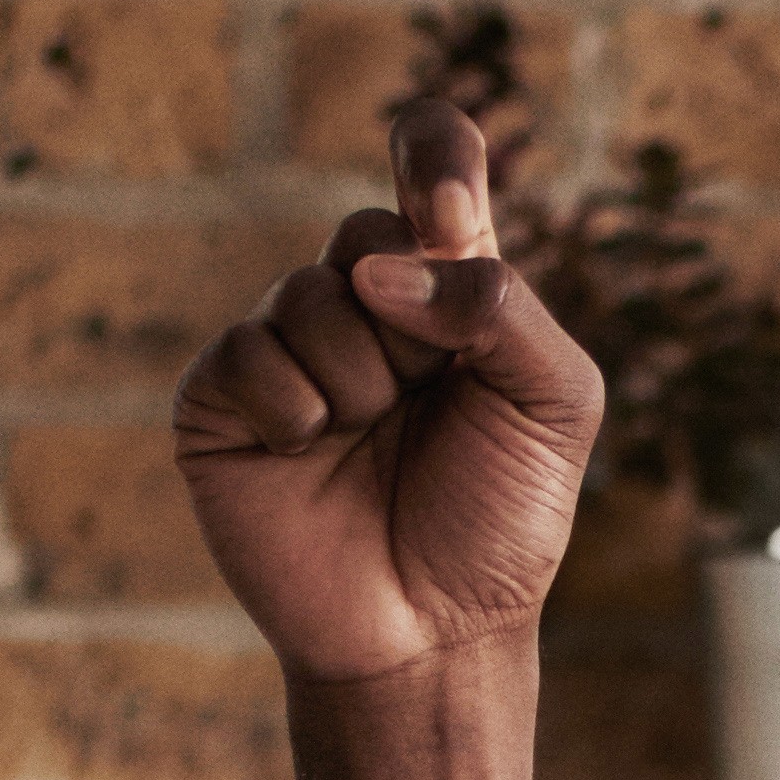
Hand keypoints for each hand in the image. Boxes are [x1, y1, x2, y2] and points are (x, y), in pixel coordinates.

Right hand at [172, 97, 599, 779]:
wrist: (431, 629)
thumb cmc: (500, 518)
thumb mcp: (555, 407)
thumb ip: (501, 309)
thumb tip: (383, 265)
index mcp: (449, 286)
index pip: (433, 164)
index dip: (434, 151)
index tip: (448, 203)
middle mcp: (365, 298)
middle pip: (368, 230)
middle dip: (415, 319)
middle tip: (430, 396)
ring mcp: (289, 340)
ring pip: (311, 292)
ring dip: (362, 378)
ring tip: (373, 439)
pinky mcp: (224, 392)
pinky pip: (251, 353)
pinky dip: (297, 409)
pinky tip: (312, 454)